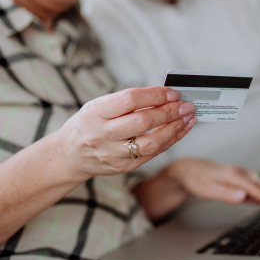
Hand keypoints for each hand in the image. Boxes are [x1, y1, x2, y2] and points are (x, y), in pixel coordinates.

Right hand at [56, 87, 196, 178]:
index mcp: (95, 113)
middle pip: (143, 122)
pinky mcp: (124, 166)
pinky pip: (153, 154)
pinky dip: (170, 141)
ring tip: (188, 118)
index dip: (155, 95)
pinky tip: (181, 130)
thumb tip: (164, 95)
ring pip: (152, 142)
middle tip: (186, 105)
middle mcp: (103, 134)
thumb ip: (128, 102)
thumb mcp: (99, 106)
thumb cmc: (89, 124)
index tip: (172, 92)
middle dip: (170, 112)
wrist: (70, 155)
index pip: (130, 100)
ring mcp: (114, 153)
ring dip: (175, 129)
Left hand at [164, 159, 259, 212]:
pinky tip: (239, 195)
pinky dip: (252, 193)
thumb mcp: (207, 190)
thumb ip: (226, 194)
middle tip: (246, 202)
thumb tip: (244, 197)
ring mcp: (241, 173)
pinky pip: (254, 184)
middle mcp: (241, 172)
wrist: (188, 169)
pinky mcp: (240, 176)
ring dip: (258, 194)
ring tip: (236, 197)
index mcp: (234, 176)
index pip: (259, 190)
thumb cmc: (196, 179)